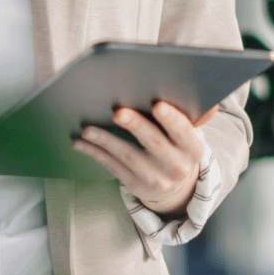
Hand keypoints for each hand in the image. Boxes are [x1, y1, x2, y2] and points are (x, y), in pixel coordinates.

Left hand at [72, 101, 203, 219]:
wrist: (176, 186)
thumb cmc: (176, 147)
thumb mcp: (186, 137)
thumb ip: (178, 117)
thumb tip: (158, 87)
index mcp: (192, 148)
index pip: (183, 132)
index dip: (171, 119)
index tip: (158, 105)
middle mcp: (177, 166)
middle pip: (154, 143)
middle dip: (135, 126)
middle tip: (118, 112)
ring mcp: (156, 178)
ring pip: (128, 156)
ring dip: (106, 140)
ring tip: (88, 129)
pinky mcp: (136, 185)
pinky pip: (113, 166)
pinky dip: (95, 152)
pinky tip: (81, 142)